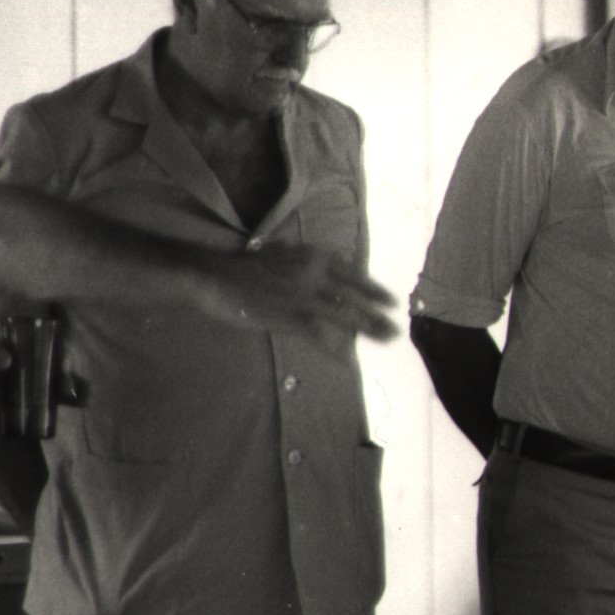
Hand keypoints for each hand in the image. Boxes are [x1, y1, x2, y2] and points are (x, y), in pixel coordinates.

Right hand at [208, 243, 397, 341]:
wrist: (217, 275)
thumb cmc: (244, 265)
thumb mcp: (282, 253)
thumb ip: (304, 261)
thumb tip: (322, 267)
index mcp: (312, 257)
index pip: (352, 274)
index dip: (373, 289)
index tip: (390, 300)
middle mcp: (314, 275)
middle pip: (354, 297)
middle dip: (377, 313)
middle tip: (397, 327)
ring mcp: (304, 297)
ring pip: (345, 316)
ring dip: (368, 330)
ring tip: (387, 340)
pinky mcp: (290, 319)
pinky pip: (320, 338)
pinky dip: (336, 351)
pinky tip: (349, 362)